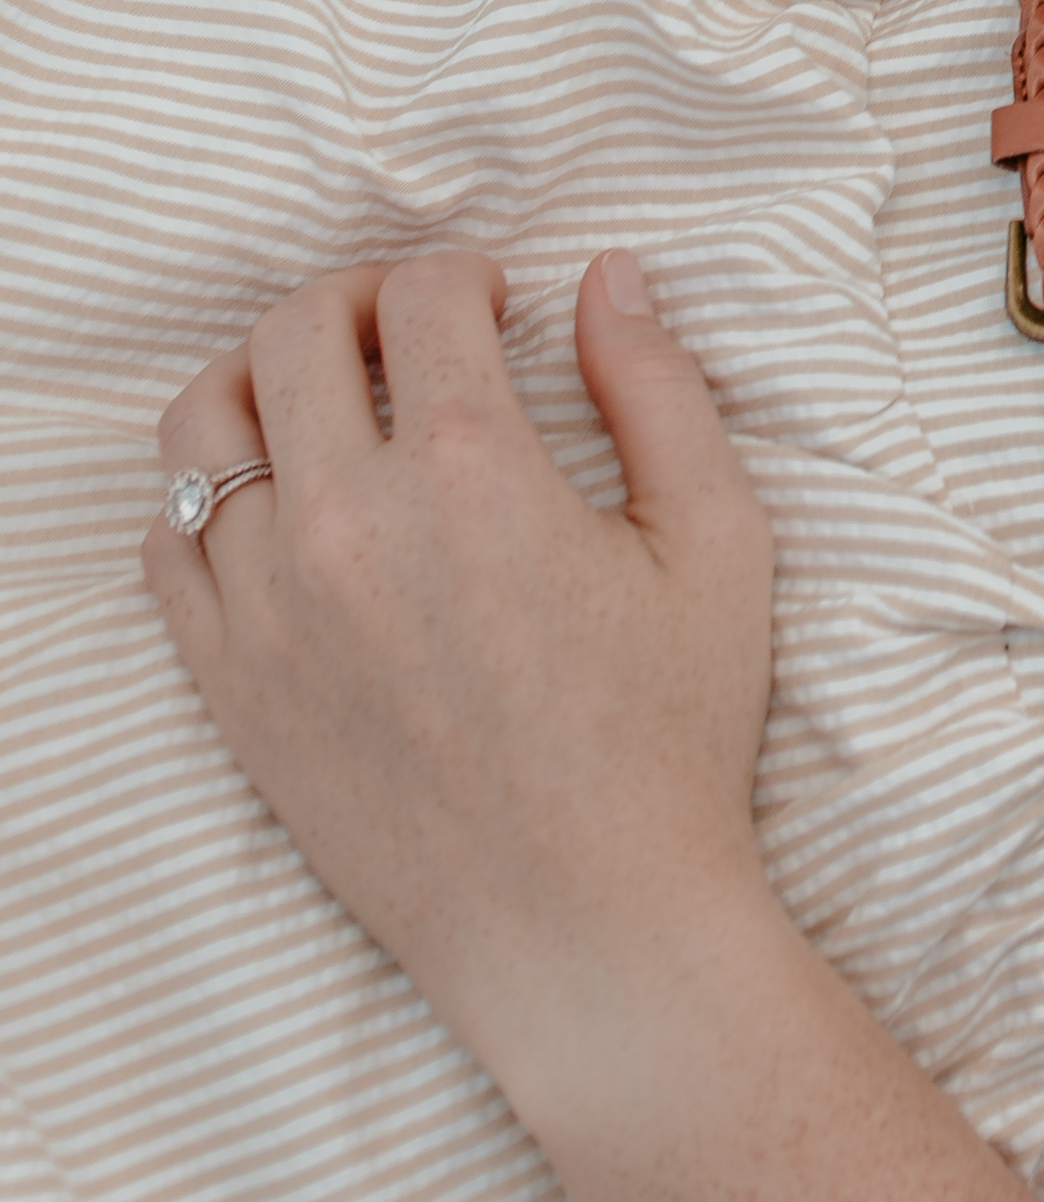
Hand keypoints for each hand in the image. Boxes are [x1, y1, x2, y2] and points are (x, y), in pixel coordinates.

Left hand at [143, 249, 776, 1109]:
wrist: (586, 925)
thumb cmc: (668, 740)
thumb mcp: (717, 544)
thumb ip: (660, 390)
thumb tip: (608, 277)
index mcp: (475, 476)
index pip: (422, 299)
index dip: (465, 276)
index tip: (498, 305)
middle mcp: (350, 526)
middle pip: (293, 334)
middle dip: (357, 299)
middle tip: (414, 331)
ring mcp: (270, 610)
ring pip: (202, 426)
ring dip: (261, 379)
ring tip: (328, 400)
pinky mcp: (231, 686)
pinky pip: (168, 546)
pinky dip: (209, 495)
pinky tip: (282, 505)